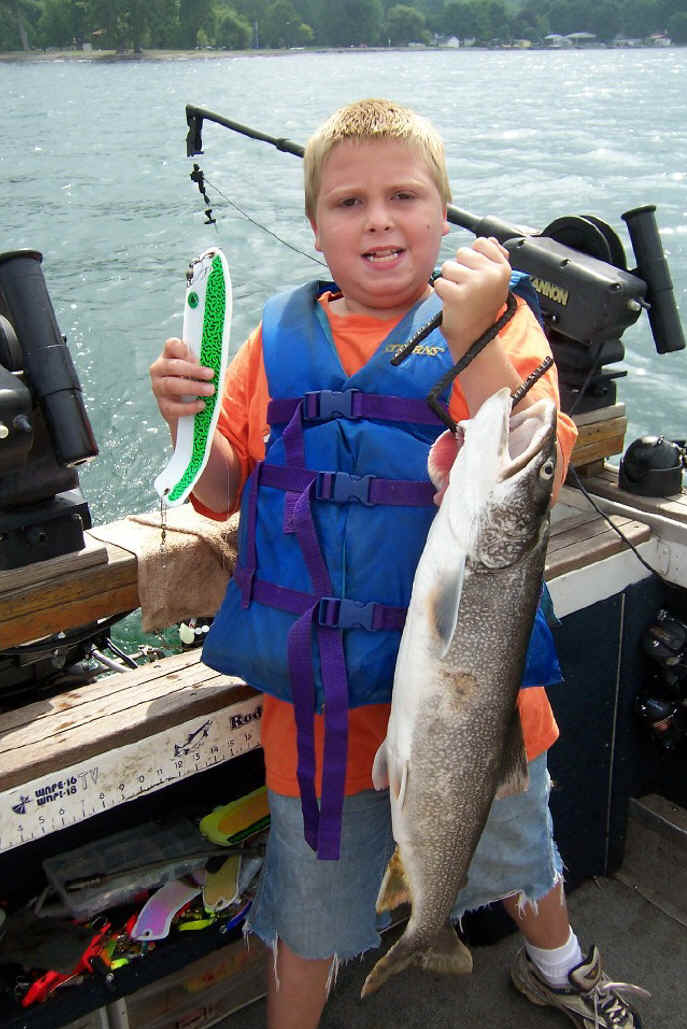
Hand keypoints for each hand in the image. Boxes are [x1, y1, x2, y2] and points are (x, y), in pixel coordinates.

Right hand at [150, 337, 215, 429]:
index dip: (182, 348)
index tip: (195, 354)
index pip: (171, 346)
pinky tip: (201, 405)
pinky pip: (174, 407)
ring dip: (193, 387)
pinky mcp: (164, 407)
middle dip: (193, 370)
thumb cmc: (196, 382)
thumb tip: (215, 363)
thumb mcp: (199, 370)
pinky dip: (189, 406)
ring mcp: (159, 389)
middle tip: (211, 374)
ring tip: (210, 390)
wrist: (190, 408)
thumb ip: (203, 363)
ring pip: (171, 385)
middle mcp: (160, 371)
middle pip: (172, 366)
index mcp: (169, 356)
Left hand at [433, 237, 510, 361]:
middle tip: (467, 289)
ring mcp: (477, 284)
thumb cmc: (482, 308)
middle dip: (459, 270)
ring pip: (449, 267)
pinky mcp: (459, 295)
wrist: (475, 338)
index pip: (481, 243)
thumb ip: (495, 259)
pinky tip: (452, 303)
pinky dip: (441, 293)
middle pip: (462, 253)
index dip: (472, 258)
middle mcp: (493, 274)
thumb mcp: (496, 283)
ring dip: (449, 281)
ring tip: (459, 296)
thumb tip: (492, 240)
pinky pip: (440, 282)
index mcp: (503, 269)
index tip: (476, 276)